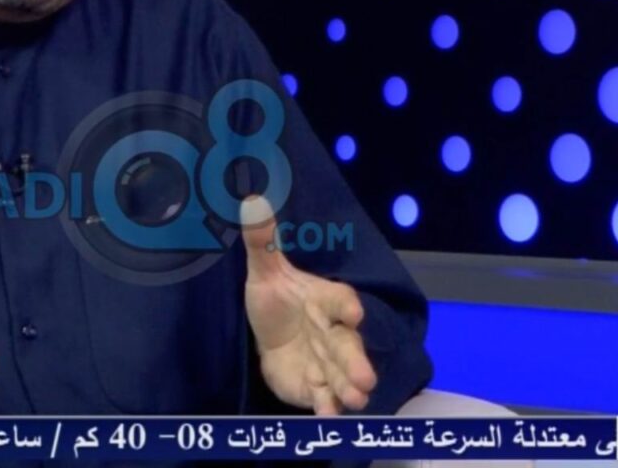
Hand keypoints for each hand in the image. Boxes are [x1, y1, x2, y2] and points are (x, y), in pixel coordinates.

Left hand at [241, 195, 377, 414]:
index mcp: (323, 300)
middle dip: (357, 362)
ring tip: (358, 400)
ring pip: (341, 375)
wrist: (271, 335)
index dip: (346, 306)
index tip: (353, 314)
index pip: (339, 300)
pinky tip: (330, 416)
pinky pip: (323, 397)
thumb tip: (251, 201)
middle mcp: (331, 332)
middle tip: (366, 379)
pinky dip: (327, 407)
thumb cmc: (275, 300)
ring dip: (350, 388)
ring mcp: (325, 362)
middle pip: (346, 346)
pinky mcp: (314, 385)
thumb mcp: (264, 270)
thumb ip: (262, 241)